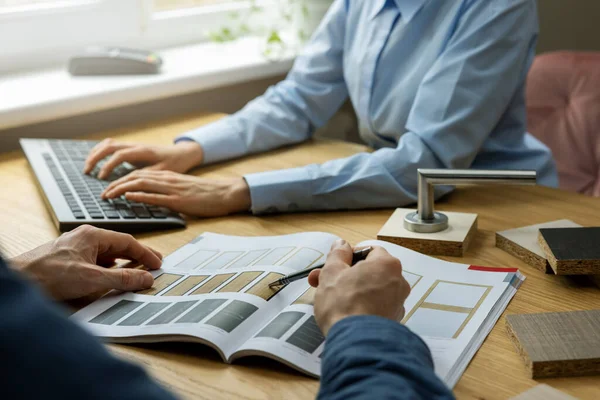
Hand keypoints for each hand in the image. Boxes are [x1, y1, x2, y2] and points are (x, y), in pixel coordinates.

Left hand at [10, 225, 162, 300]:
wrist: (19, 282)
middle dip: (137, 256)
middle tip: (153, 265)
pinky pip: (96, 262)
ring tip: (137, 273)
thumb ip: (122, 279)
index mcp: (92, 235)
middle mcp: (84, 239)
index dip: (146, 253)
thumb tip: (145, 278)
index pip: (128, 242)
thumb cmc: (47, 276)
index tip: (158, 264)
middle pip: (118, 246)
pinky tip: (111, 278)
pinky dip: (109, 269)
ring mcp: (76, 249)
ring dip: (123, 263)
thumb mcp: (92, 279)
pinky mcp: (68, 261)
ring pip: (107, 254)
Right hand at [84, 139, 203, 179]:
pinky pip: (111, 146)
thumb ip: (146, 176)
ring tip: (88, 168)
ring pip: (108, 143)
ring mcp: (132, 145)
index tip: (102, 178)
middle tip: (87, 172)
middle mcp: (135, 145)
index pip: (120, 154)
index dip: (109, 165)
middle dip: (95, 158)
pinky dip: (101, 152)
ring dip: (95, 153)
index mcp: (143, 151)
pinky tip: (95, 161)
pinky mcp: (130, 148)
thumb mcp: (162, 172)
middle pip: (109, 146)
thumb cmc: (173, 164)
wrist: (181, 153)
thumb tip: (129, 183)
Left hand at [101, 170, 251, 216]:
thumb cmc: (206, 195)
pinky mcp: (178, 200)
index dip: (121, 180)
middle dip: (115, 183)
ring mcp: (172, 189)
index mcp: (167, 176)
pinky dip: (140, 195)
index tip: (108, 188)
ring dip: (121, 188)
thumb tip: (152, 200)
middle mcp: (167, 179)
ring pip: (141, 183)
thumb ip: (167, 192)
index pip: (138, 174)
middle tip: (102, 193)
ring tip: (108, 195)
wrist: (225, 193)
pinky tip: (128, 197)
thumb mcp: (183, 189)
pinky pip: (155, 196)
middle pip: (135, 176)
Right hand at [308, 240, 410, 334]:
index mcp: (386, 264)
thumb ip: (337, 254)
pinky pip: (376, 307)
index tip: (335, 263)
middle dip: (345, 275)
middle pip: (369, 272)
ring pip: (371, 290)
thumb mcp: (332, 272)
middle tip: (322, 281)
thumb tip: (341, 244)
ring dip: (352, 290)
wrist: (356, 342)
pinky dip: (362, 306)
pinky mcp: (393, 321)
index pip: (369, 251)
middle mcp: (398, 282)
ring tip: (329, 299)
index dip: (349, 255)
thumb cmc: (344, 304)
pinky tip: (345, 313)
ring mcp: (398, 303)